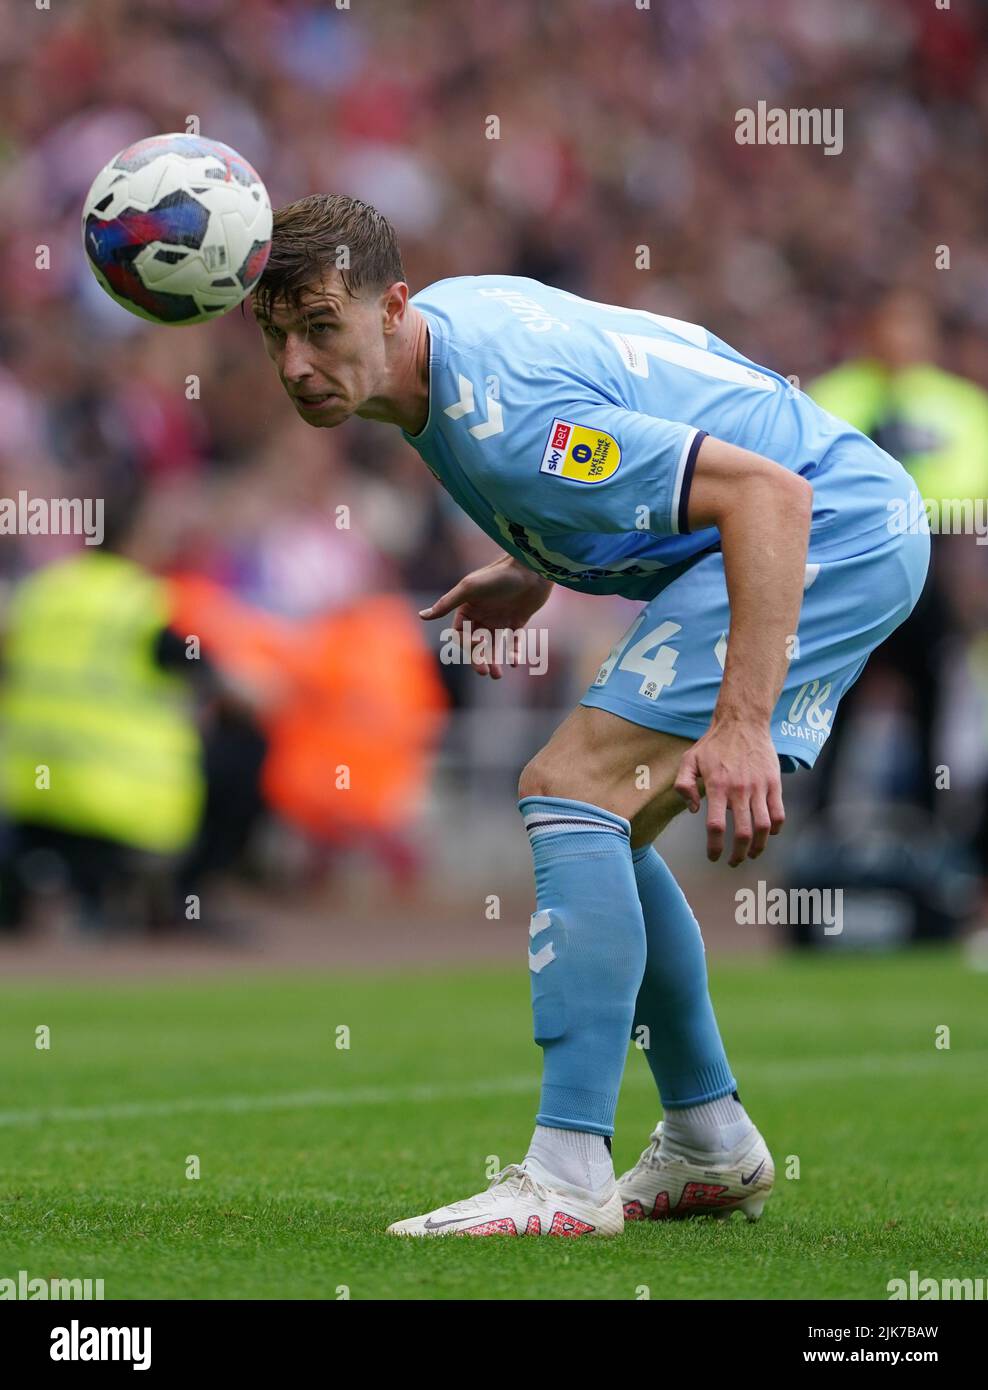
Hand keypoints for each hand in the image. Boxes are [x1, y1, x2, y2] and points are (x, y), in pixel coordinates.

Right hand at [419, 554, 552, 677]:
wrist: (531, 569)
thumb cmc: (499, 576)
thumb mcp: (470, 588)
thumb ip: (446, 603)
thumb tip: (422, 616)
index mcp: (468, 608)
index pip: (460, 634)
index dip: (466, 643)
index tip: (479, 644)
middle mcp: (482, 615)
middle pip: (475, 644)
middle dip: (478, 659)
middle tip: (484, 673)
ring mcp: (500, 618)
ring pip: (493, 646)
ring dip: (494, 661)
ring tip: (497, 676)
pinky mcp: (517, 620)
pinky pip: (513, 641)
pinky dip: (513, 652)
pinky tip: (515, 662)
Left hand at [674, 717, 785, 865]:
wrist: (742, 722)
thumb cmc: (713, 744)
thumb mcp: (689, 760)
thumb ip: (684, 785)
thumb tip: (695, 810)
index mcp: (717, 786)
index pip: (715, 826)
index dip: (714, 847)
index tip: (714, 857)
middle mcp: (739, 789)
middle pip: (742, 832)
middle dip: (737, 854)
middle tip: (733, 862)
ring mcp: (759, 787)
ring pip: (763, 827)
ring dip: (758, 847)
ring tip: (751, 854)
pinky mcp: (774, 783)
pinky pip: (778, 813)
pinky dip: (775, 829)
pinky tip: (768, 834)